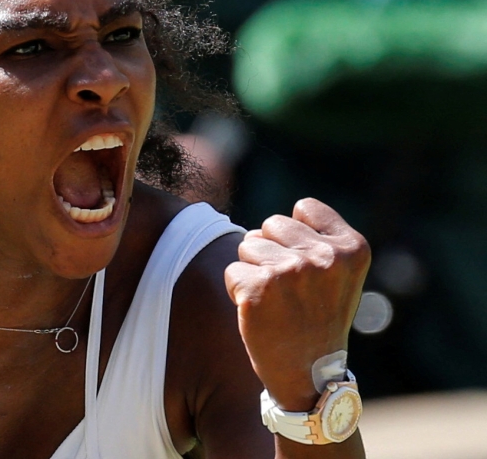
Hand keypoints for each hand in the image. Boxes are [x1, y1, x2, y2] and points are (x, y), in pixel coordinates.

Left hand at [224, 198, 369, 411]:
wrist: (310, 375)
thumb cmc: (319, 318)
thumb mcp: (339, 274)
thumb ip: (318, 240)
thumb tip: (269, 224)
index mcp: (352, 248)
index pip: (304, 207)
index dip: (296, 235)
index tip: (308, 268)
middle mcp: (323, 257)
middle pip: (270, 224)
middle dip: (271, 250)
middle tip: (288, 290)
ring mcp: (290, 272)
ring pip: (247, 244)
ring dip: (253, 269)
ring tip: (275, 300)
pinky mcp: (257, 289)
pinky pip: (232, 270)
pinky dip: (237, 290)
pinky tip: (259, 312)